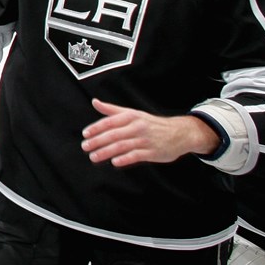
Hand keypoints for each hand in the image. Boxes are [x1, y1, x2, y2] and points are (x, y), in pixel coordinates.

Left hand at [81, 99, 219, 166]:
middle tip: (85, 147)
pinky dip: (125, 158)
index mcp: (131, 116)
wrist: (179, 132)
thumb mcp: (132, 113)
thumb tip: (94, 102)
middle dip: (97, 141)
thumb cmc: (151, 123)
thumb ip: (112, 110)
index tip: (85, 134)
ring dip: (106, 152)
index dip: (96, 128)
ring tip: (94, 156)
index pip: (109, 121)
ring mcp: (145, 140)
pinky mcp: (152, 152)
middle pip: (113, 134)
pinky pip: (136, 155)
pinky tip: (114, 162)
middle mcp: (137, 127)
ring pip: (122, 146)